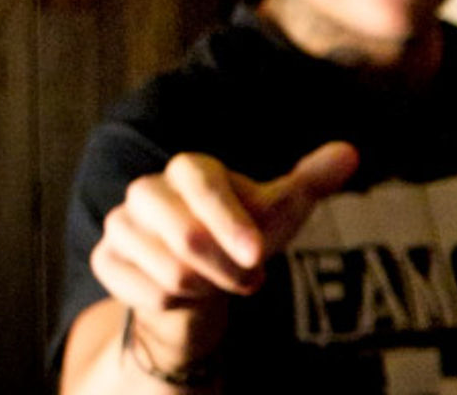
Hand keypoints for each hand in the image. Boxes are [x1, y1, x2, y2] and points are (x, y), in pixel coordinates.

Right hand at [86, 141, 358, 358]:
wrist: (204, 275)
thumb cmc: (246, 234)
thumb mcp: (282, 210)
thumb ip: (311, 181)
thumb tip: (350, 153)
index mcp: (189, 168)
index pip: (203, 184)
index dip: (230, 221)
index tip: (257, 254)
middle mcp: (147, 190)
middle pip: (185, 238)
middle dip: (226, 268)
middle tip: (250, 276)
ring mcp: (120, 224)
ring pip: (169, 272)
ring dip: (207, 287)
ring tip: (217, 278)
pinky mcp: (106, 259)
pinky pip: (147, 293)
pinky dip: (178, 302)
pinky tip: (183, 291)